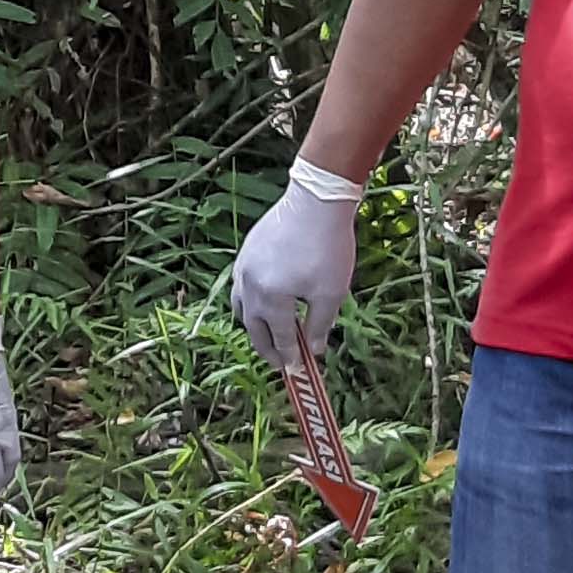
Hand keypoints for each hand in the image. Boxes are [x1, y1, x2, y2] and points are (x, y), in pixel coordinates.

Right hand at [229, 168, 360, 369]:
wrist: (316, 201)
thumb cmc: (327, 248)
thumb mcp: (331, 292)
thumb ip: (319, 325)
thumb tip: (313, 351)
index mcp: (271, 298)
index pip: (278, 337)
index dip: (288, 356)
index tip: (294, 370)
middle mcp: (249, 286)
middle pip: (254, 327)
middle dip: (267, 347)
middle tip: (280, 361)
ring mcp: (243, 269)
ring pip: (242, 307)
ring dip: (254, 325)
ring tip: (268, 334)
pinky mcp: (246, 253)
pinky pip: (242, 287)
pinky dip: (252, 302)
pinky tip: (265, 301)